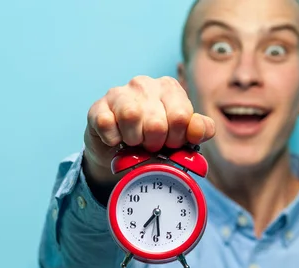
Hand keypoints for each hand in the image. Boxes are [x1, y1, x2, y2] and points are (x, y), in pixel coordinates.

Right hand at [83, 75, 215, 184]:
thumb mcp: (182, 135)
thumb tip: (199, 128)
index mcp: (169, 87)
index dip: (176, 139)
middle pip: (157, 123)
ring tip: (134, 141)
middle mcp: (144, 84)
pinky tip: (116, 139)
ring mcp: (119, 93)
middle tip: (150, 145)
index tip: (170, 143)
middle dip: (154, 143)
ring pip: (131, 117)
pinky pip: (107, 124)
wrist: (119, 152)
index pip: (181, 117)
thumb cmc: (154, 139)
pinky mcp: (98, 107)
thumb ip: (200, 130)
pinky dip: (113, 140)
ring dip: (134, 140)